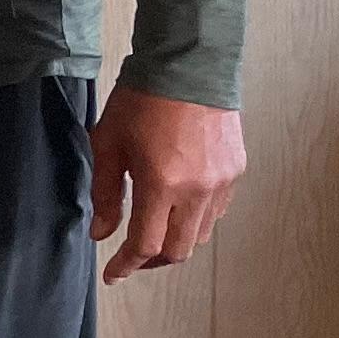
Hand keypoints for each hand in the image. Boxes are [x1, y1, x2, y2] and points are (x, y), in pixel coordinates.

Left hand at [91, 86, 243, 283]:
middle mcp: (199, 189)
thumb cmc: (142, 99)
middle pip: (178, 250)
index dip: (126, 265)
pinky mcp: (236, 170)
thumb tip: (101, 233)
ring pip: (200, 234)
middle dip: (152, 261)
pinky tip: (178, 208)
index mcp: (163, 184)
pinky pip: (216, 210)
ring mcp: (222, 181)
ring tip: (154, 233)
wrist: (189, 64)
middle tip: (132, 258)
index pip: (146, 245)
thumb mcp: (109, 143)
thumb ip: (105, 193)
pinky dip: (196, 219)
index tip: (112, 273)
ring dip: (176, 241)